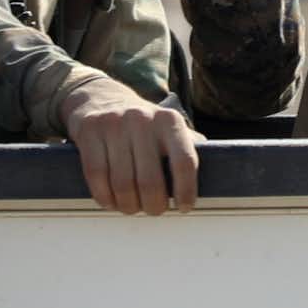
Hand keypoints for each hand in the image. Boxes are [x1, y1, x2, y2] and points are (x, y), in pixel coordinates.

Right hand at [62, 78, 202, 215]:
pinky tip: (111, 201)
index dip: (186, 191)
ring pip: (122, 184)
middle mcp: (142, 120)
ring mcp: (114, 125)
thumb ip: (187, 147)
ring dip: (128, 205)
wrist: (98, 97)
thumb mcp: (167, 127)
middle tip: (154, 210)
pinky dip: (104, 197)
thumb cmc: (141, 123)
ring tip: (132, 207)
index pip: (185, 162)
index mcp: (169, 121)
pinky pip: (97, 176)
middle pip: (150, 182)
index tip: (185, 207)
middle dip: (154, 206)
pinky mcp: (89, 132)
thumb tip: (218, 170)